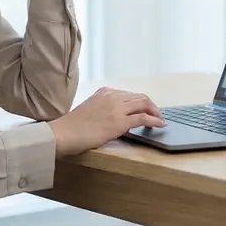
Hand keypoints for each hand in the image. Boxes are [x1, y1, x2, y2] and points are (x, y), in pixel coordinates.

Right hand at [47, 87, 165, 156]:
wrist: (65, 133)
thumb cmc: (72, 126)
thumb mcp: (89, 109)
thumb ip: (103, 109)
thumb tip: (115, 118)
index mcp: (104, 92)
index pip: (128, 94)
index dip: (139, 102)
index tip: (144, 109)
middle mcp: (112, 96)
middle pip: (139, 97)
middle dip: (151, 105)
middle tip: (156, 114)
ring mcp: (117, 108)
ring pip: (144, 104)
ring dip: (155, 112)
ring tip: (160, 120)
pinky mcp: (120, 121)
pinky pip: (143, 118)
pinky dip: (155, 120)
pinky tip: (160, 125)